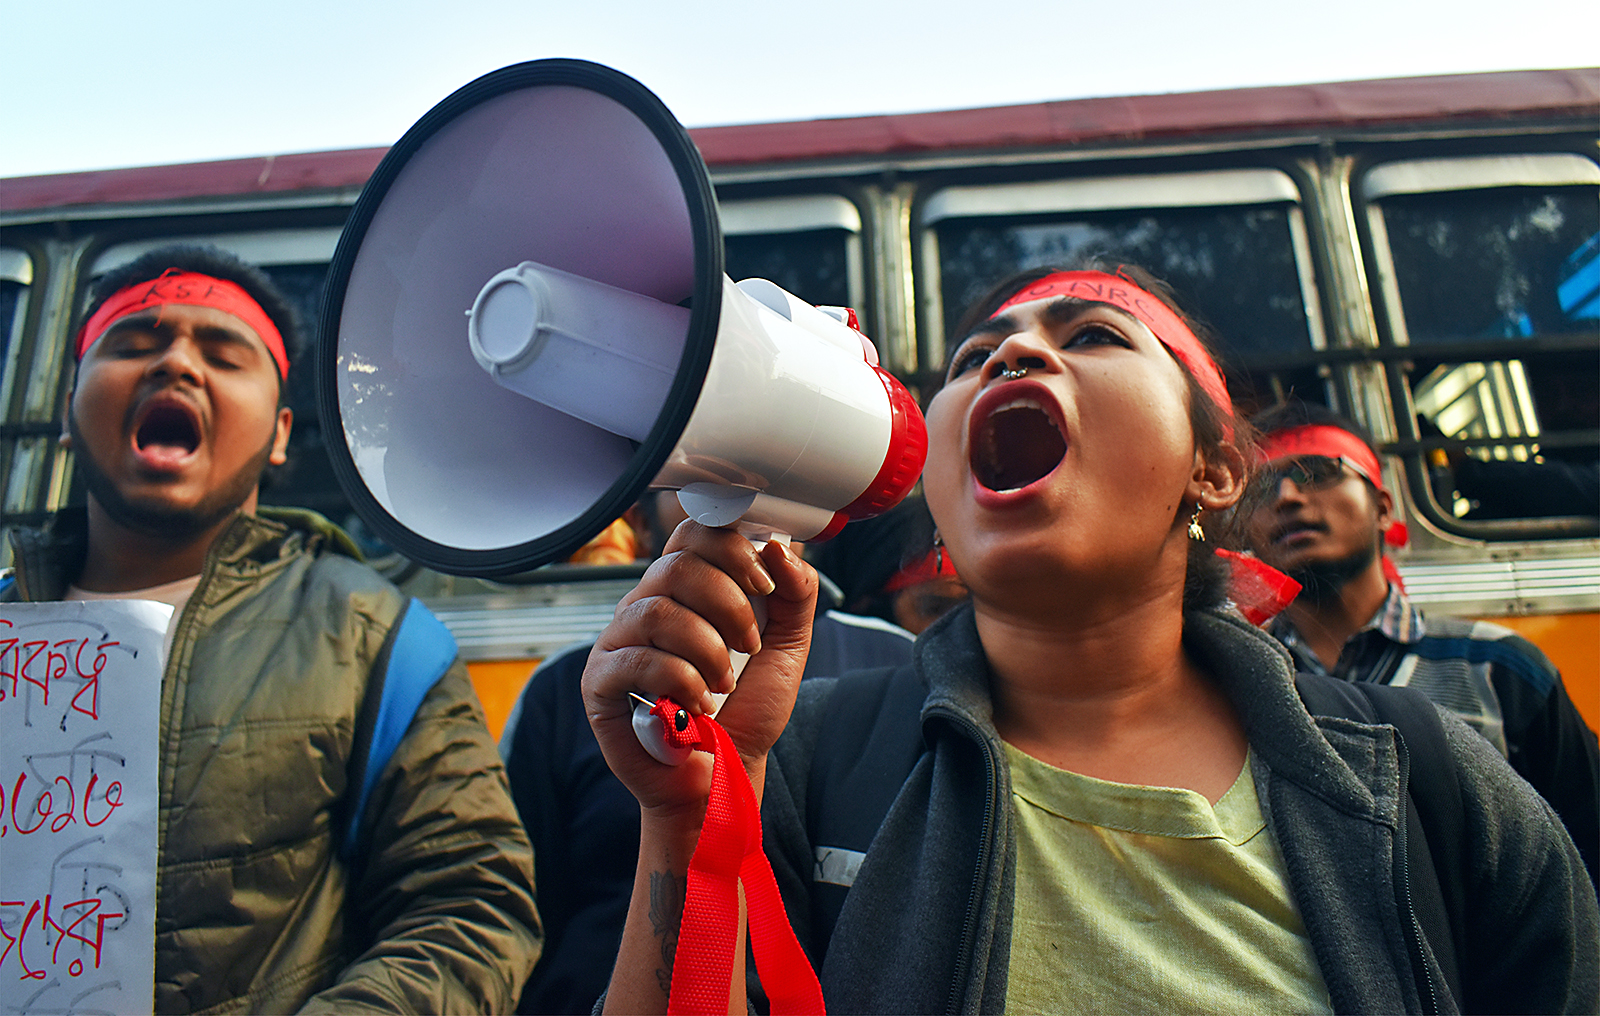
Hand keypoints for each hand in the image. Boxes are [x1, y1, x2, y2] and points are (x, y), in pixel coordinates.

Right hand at [583, 520, 816, 819]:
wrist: (724, 775)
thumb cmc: (745, 711)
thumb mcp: (787, 647)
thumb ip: (795, 593)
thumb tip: (780, 547)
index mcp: (686, 589)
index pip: (694, 534)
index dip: (731, 548)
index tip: (763, 584)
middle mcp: (646, 605)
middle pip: (677, 566)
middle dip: (728, 605)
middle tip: (749, 646)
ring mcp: (619, 641)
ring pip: (658, 611)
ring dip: (707, 649)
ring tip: (723, 684)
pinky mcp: (600, 681)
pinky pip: (636, 660)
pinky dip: (680, 681)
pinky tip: (698, 705)